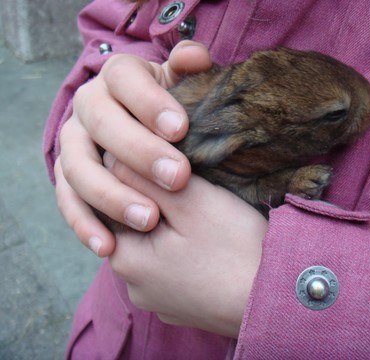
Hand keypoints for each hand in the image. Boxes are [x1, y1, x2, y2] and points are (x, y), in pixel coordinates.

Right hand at [55, 41, 211, 256]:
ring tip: (149, 220)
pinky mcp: (67, 178)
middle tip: (178, 177)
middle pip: (102, 124)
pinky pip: (68, 201)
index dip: (150, 102)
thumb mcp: (184, 88)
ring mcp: (73, 143)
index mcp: (118, 77)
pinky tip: (107, 247)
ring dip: (112, 195)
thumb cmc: (174, 110)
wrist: (147, 130)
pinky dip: (85, 224)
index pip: (125, 80)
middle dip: (139, 152)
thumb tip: (196, 56)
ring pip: (79, 167)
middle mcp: (88, 105)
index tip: (180, 128)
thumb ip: (189, 72)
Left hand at [107, 154, 267, 337]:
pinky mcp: (184, 307)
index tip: (174, 178)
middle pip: (138, 229)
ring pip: (159, 250)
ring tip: (205, 223)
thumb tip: (110, 158)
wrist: (277, 298)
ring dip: (175, 232)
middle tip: (194, 196)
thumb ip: (146, 177)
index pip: (115, 206)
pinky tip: (211, 249)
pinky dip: (187, 255)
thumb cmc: (235, 248)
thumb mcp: (191, 201)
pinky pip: (176, 270)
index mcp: (126, 260)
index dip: (143, 182)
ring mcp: (160, 302)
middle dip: (160, 208)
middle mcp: (135, 288)